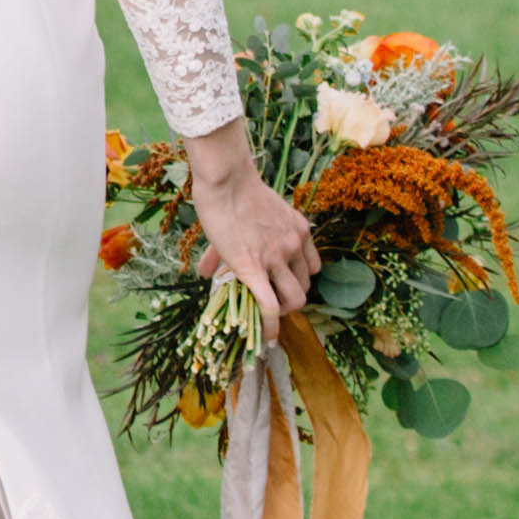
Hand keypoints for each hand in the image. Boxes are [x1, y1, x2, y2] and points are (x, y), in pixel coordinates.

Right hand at [182, 127, 316, 337]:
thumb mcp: (248, 215)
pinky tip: (264, 339)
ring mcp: (276, 257)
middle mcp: (294, 245)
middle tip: (270, 302)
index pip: (313, 268)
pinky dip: (269, 327)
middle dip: (290, 299)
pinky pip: (269, 306)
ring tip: (266, 316)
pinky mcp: (254, 268)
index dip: (297, 281)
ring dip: (282, 313)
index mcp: (299, 231)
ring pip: (294, 300)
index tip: (282, 288)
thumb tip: (206, 272)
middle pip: (306, 286)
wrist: (226, 178)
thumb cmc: (232, 190)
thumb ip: (240, 240)